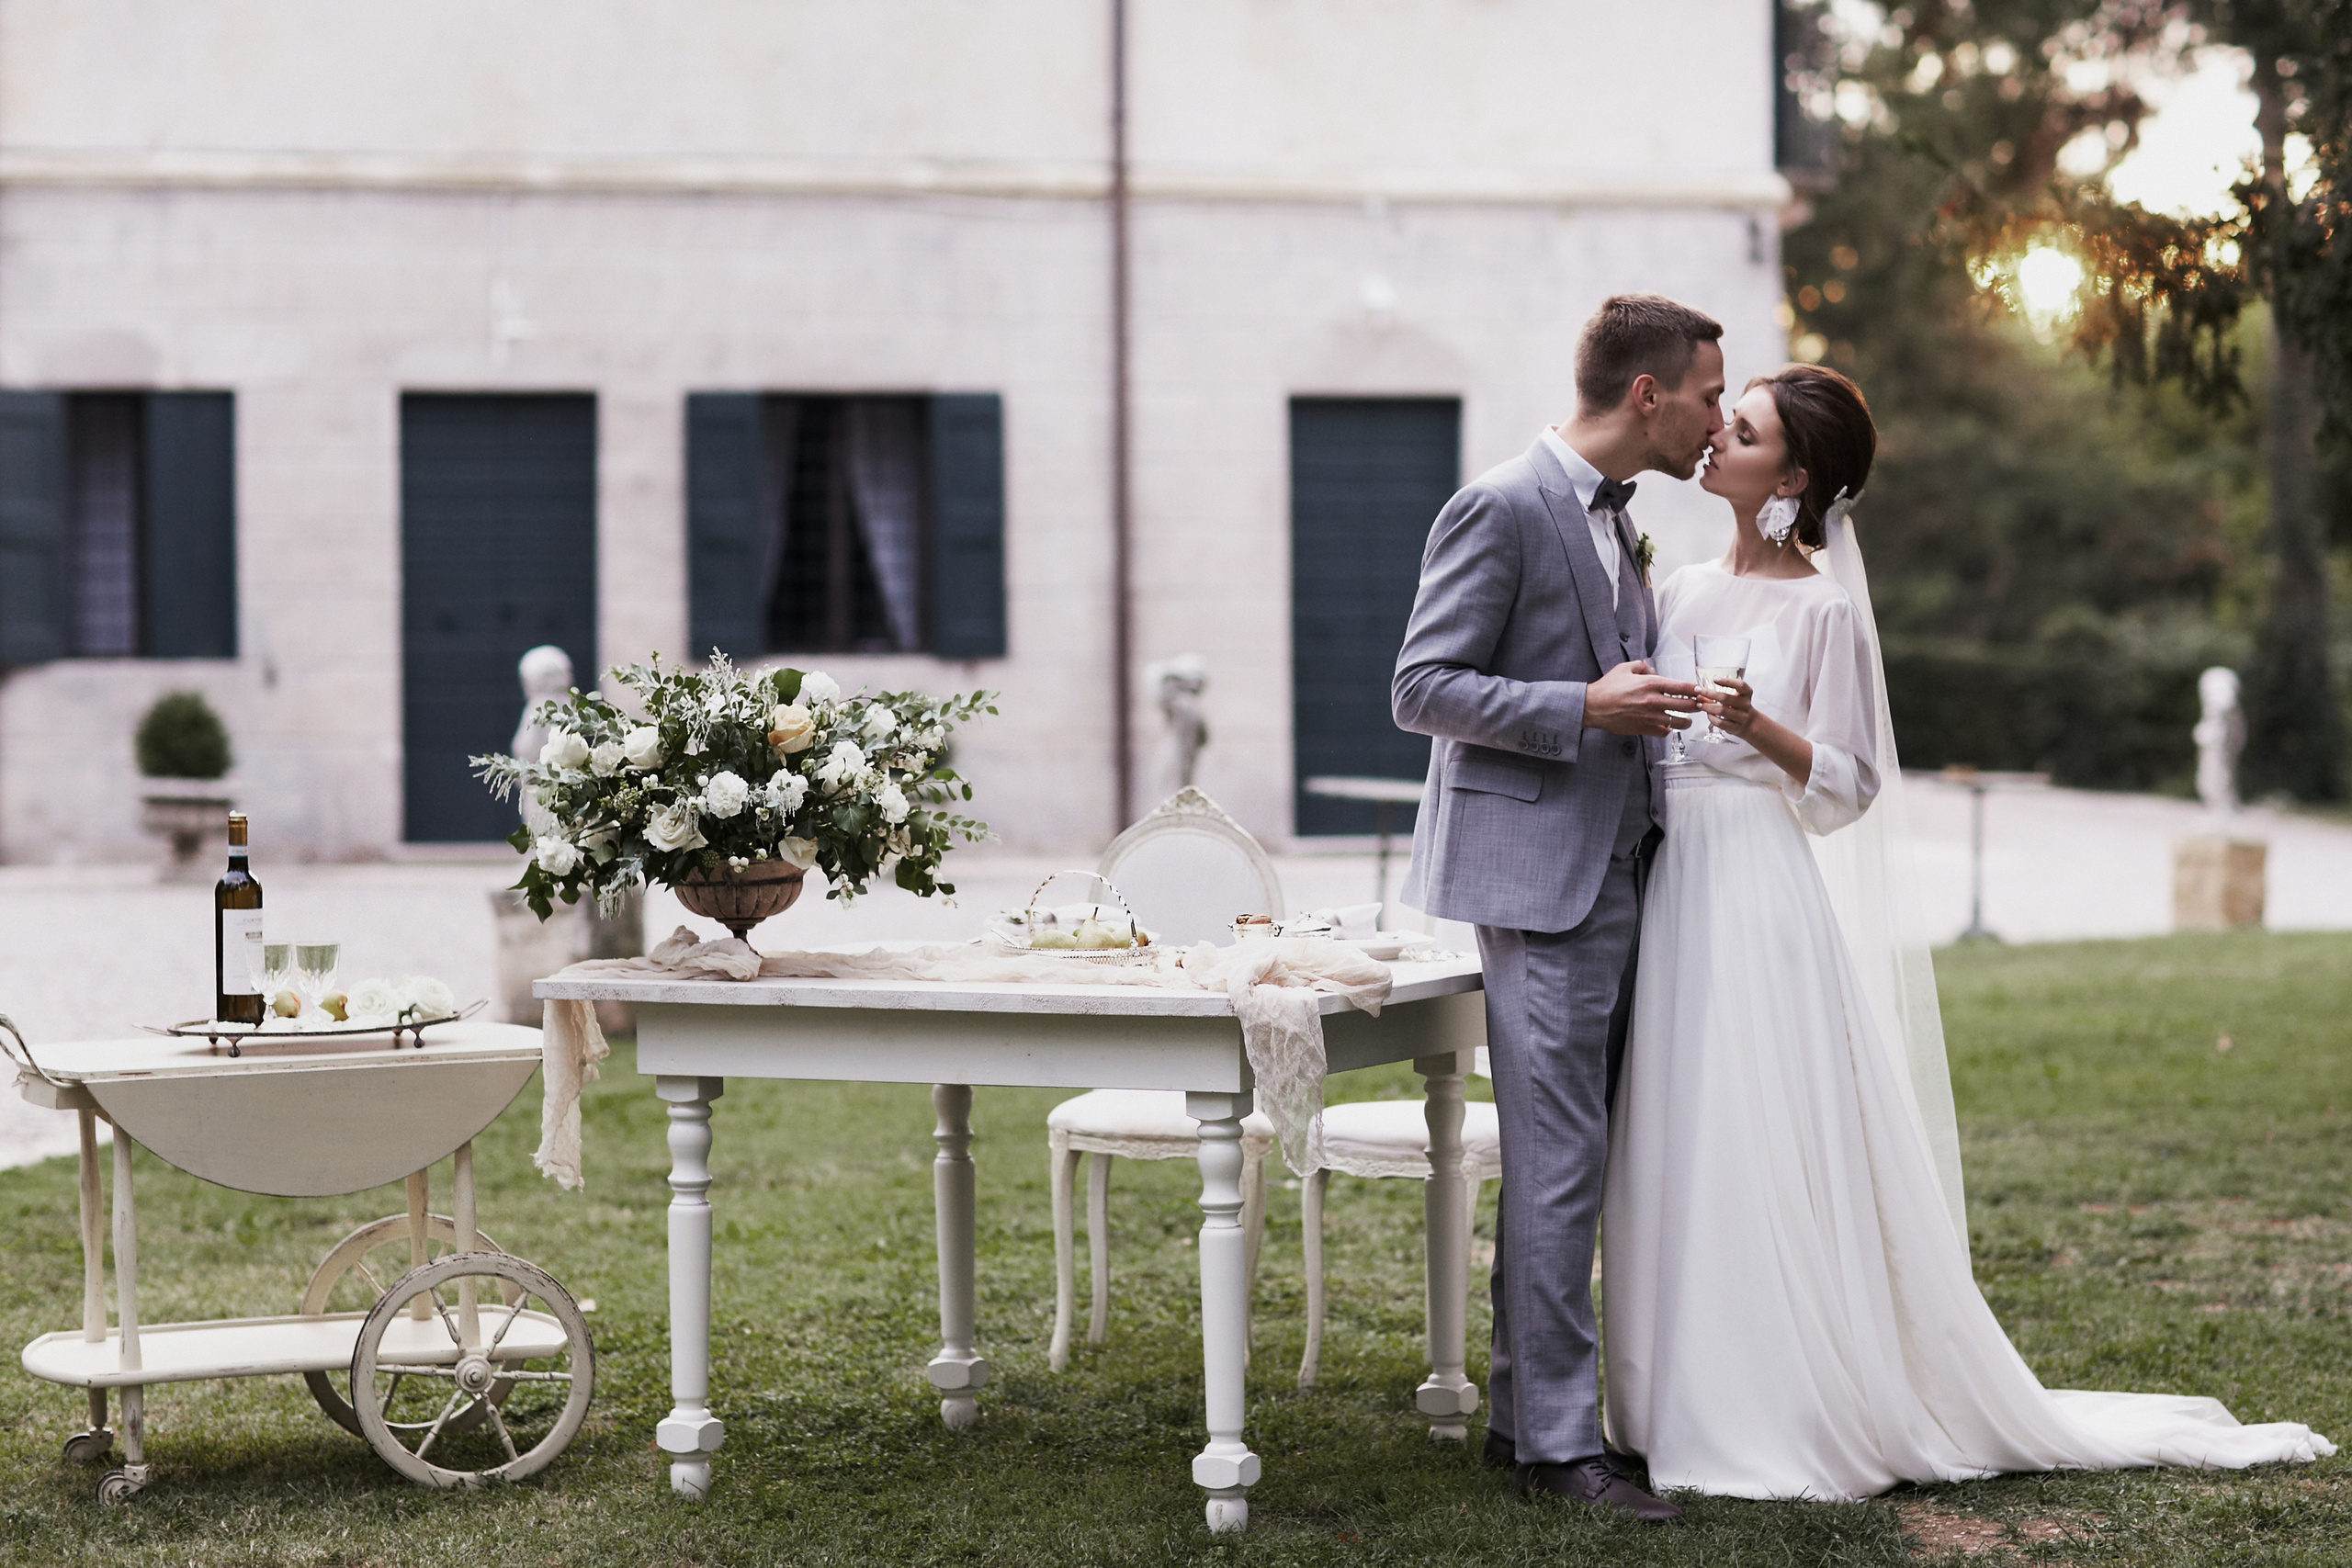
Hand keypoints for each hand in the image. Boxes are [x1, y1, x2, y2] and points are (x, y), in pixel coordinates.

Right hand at [1584, 660, 1700, 736]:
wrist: (1593, 707)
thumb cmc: (1607, 688)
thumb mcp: (1624, 668)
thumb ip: (1641, 666)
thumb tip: (1651, 669)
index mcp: (1651, 683)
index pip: (1682, 687)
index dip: (1695, 689)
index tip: (1700, 690)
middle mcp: (1653, 700)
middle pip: (1687, 705)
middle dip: (1697, 705)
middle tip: (1699, 705)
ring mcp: (1650, 716)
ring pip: (1680, 722)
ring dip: (1686, 720)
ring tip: (1687, 719)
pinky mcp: (1644, 728)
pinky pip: (1665, 731)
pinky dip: (1669, 729)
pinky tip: (1668, 725)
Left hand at [1698, 676, 1757, 739]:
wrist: (1750, 724)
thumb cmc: (1738, 707)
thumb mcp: (1734, 697)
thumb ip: (1719, 694)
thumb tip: (1700, 693)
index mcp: (1746, 694)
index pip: (1741, 685)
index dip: (1728, 681)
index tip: (1715, 679)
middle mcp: (1745, 705)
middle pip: (1726, 698)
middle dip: (1709, 693)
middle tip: (1698, 690)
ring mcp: (1741, 717)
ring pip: (1722, 711)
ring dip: (1708, 707)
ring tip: (1699, 704)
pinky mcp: (1735, 727)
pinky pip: (1721, 723)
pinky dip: (1712, 718)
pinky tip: (1708, 714)